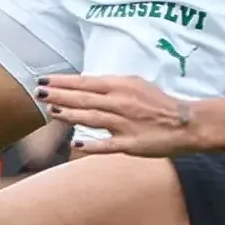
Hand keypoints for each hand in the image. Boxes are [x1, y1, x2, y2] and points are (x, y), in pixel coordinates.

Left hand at [39, 74, 206, 157]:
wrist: (186, 123)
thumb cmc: (158, 103)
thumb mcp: (135, 85)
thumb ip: (111, 86)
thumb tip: (86, 85)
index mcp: (121, 86)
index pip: (86, 82)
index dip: (63, 81)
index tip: (44, 79)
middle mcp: (120, 102)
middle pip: (84, 98)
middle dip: (59, 95)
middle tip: (38, 92)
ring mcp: (125, 123)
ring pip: (92, 118)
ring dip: (70, 114)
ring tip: (51, 111)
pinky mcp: (131, 144)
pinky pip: (108, 145)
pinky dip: (92, 144)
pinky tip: (76, 143)